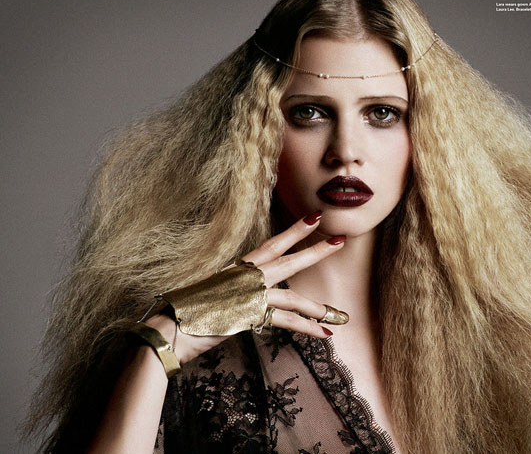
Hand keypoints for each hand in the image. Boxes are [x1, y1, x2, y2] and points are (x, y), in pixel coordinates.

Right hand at [148, 210, 346, 363]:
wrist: (166, 329)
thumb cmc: (182, 312)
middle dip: (315, 250)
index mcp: (235, 269)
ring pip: (291, 295)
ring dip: (317, 305)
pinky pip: (284, 322)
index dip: (294, 232)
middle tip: (340, 240)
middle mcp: (244, 277)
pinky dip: (305, 328)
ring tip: (339, 314)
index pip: (270, 245)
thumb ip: (229, 291)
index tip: (313, 219)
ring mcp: (247, 295)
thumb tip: (238, 296)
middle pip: (287, 260)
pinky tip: (324, 334)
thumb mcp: (209, 294)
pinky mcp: (248, 316)